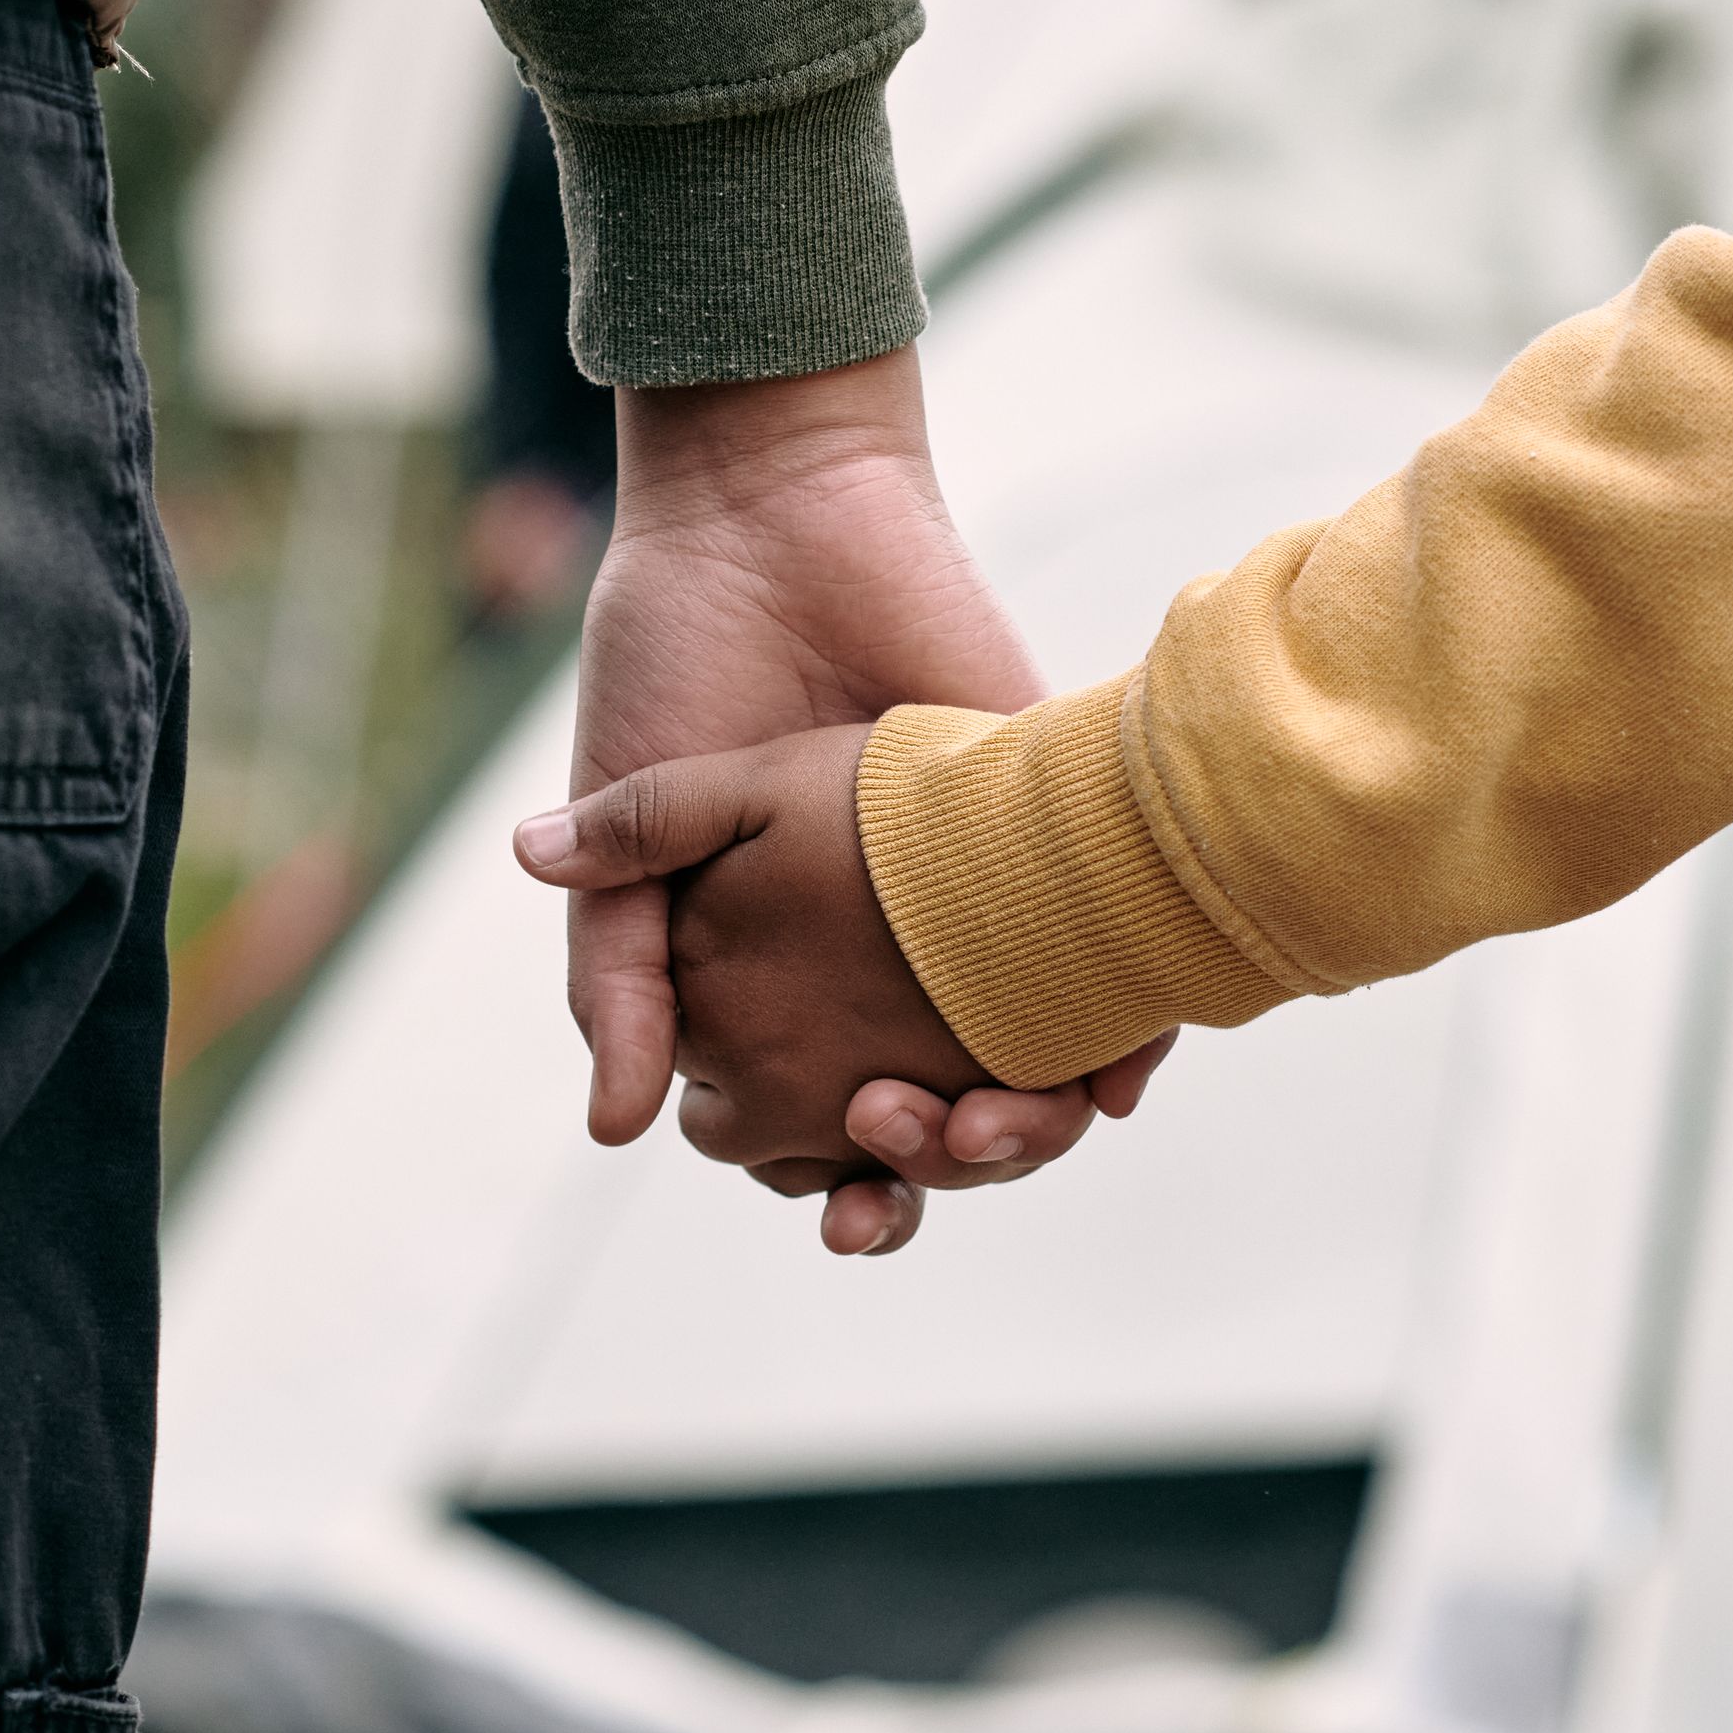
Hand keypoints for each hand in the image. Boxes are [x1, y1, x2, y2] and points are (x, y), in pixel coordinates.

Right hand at [574, 347, 1163, 1241]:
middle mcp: (887, 959)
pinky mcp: (1053, 844)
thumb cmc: (676, 664)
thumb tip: (610, 1128)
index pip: (833, 1130)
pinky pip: (1119, 977)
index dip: (848, 1193)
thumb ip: (617, 977)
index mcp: (782, 974)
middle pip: (943, 1124)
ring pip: (1031, 1075)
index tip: (844, 1209)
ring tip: (979, 1130)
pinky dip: (1121, 1048)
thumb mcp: (630, 834)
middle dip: (938, 1176)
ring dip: (1020, 1137)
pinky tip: (1101, 1086)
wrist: (769, 523)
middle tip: (904, 1154)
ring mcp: (977, 910)